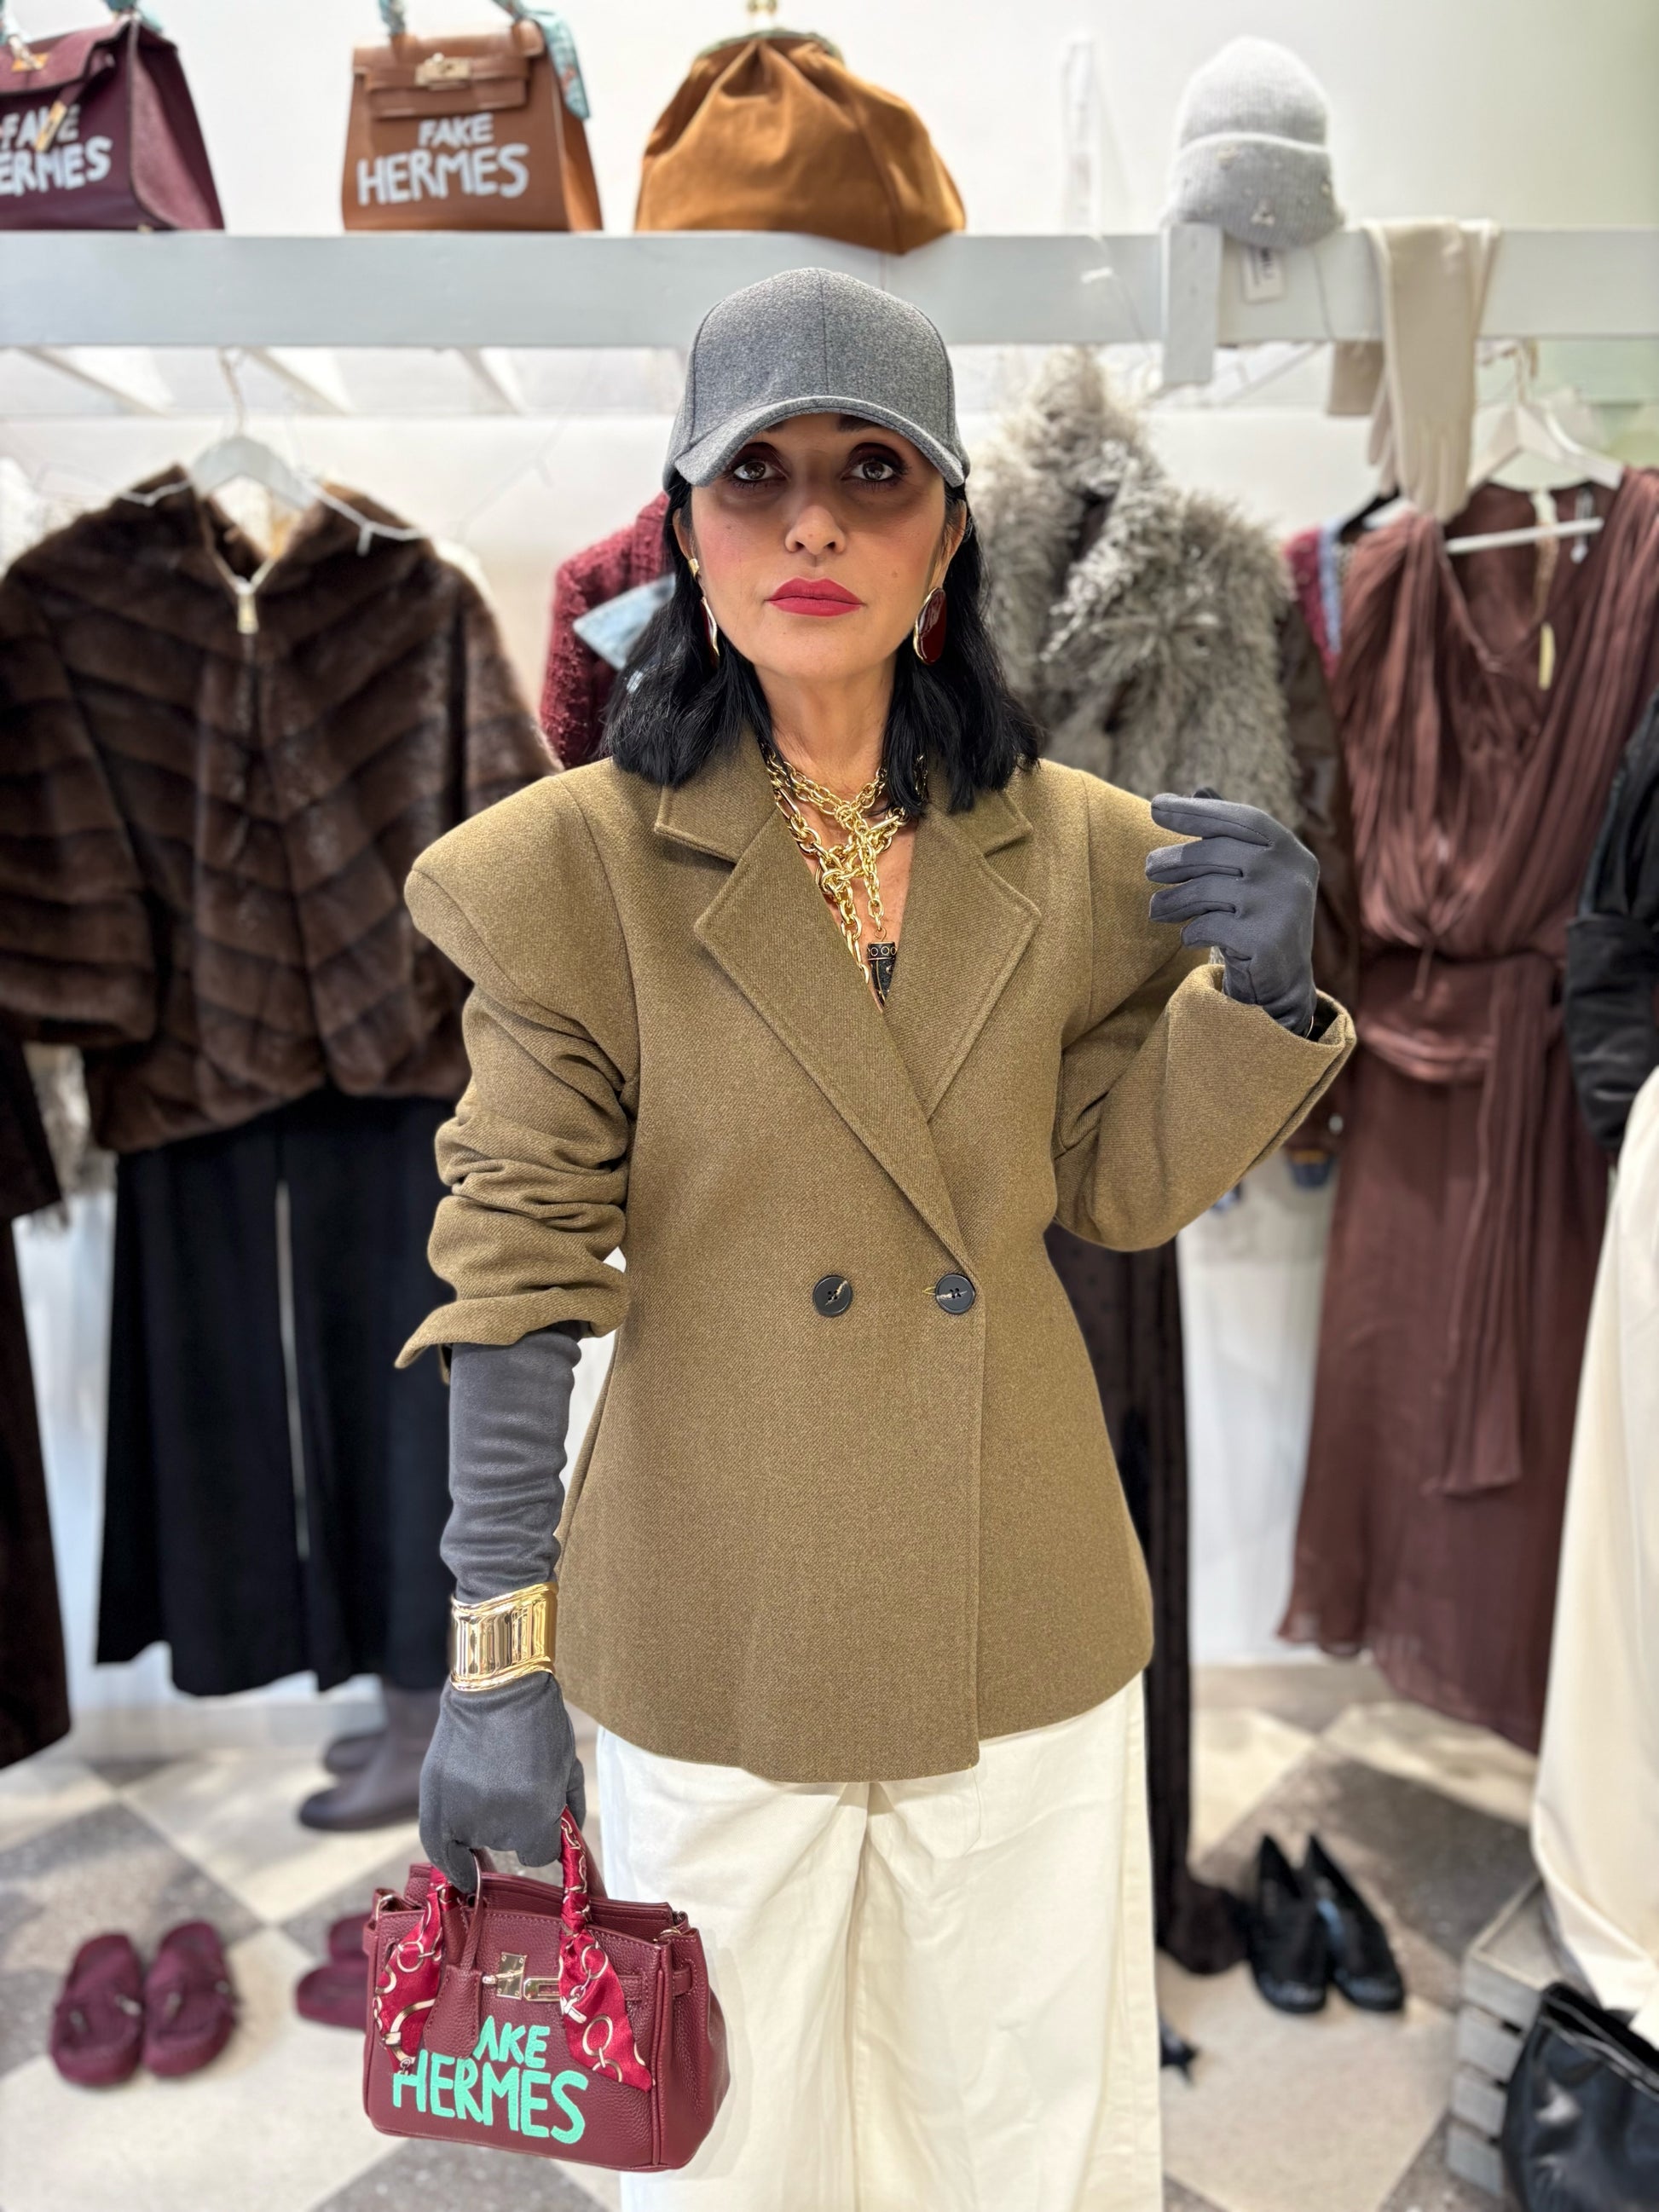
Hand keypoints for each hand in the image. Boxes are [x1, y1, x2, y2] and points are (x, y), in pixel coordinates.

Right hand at [419, 1672, 585, 1890]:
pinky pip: (440, 1846)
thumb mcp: (566, 1766)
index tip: (545, 1826)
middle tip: (515, 1788)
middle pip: (510, 1845)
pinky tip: (461, 1872)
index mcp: (537, 1815)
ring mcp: (462, 1814)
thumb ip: (568, 1809)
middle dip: (517, 1824)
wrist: (495, 1687)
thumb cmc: (538, 1722)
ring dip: (485, 1827)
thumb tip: (568, 1839)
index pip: (541, 1853)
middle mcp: (499, 1824)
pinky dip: (451, 1858)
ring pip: (478, 1840)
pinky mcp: (434, 1803)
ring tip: (490, 1788)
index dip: (545, 1838)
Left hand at [1146, 788, 1318, 1035]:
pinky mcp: (1266, 941)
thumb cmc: (1258, 916)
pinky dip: (1191, 931)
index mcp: (1290, 849)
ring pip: (1207, 890)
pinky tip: (1189, 936)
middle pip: (1216, 853)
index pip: (1238, 818)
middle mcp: (1291, 873)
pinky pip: (1209, 926)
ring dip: (1173, 901)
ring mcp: (1282, 907)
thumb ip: (1230, 833)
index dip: (1194, 812)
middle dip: (1175, 860)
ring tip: (1157, 909)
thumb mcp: (1251, 871)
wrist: (1282, 981)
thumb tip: (1199, 788)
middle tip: (1149, 868)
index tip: (1154, 806)